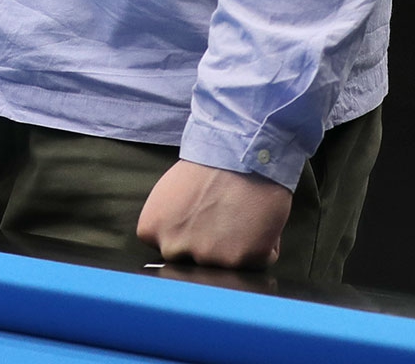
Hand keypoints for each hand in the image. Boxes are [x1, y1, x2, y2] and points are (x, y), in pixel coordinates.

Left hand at [137, 160, 293, 269]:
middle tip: (224, 217)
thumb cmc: (210, 163)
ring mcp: (208, 258)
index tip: (200, 216)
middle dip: (209, 245)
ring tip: (242, 214)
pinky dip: (264, 245)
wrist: (244, 148)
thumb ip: (167, 221)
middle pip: (193, 262)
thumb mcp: (168, 192)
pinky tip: (260, 219)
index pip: (168, 249)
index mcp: (150, 230)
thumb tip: (172, 241)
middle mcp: (174, 248)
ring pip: (227, 266)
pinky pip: (258, 261)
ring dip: (237, 247)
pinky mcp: (243, 260)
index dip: (189, 233)